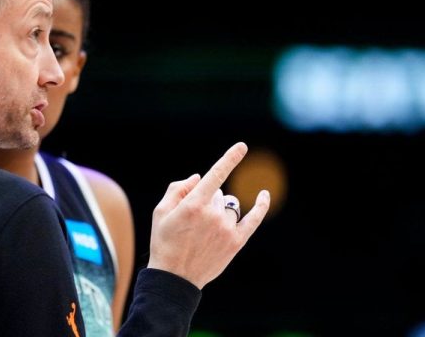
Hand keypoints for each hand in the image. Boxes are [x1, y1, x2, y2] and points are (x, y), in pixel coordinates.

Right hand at [147, 142, 269, 288]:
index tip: (242, 146)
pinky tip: (264, 194)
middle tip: (192, 220)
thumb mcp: (161, 211)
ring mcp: (227, 228)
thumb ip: (178, 188)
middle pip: (218, 193)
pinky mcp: (236, 241)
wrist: (175, 277)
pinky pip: (253, 219)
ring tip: (205, 228)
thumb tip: (199, 177)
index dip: (230, 158)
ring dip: (220, 209)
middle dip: (207, 200)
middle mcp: (213, 214)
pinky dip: (260, 205)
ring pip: (230, 206)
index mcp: (194, 204)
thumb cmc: (164, 241)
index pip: (216, 174)